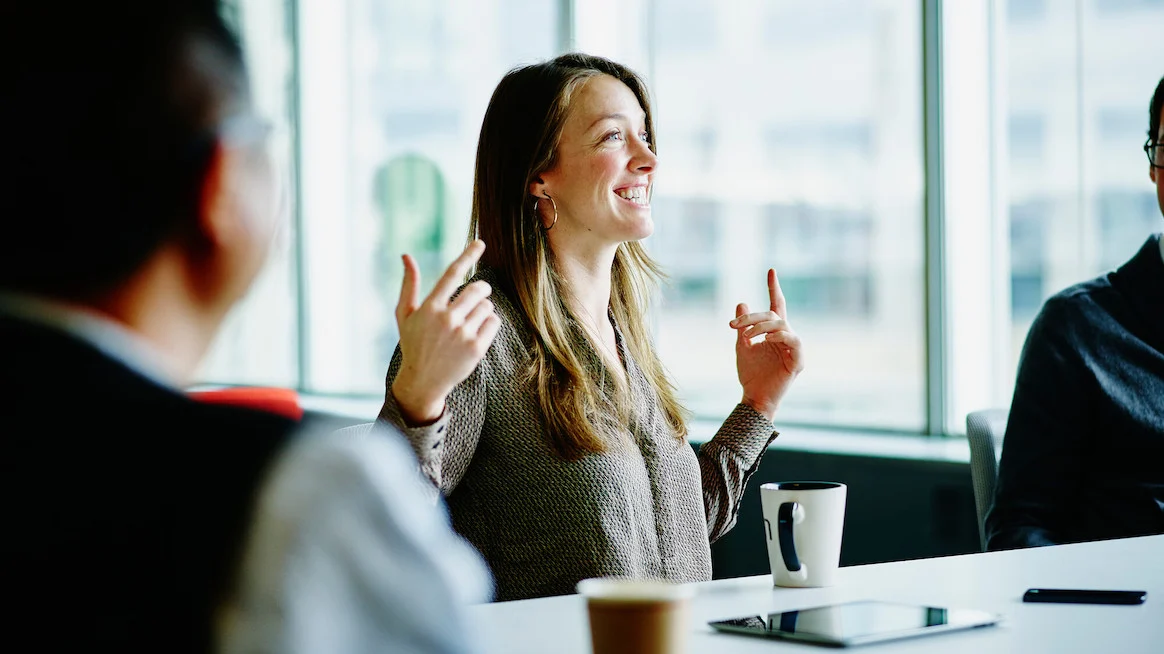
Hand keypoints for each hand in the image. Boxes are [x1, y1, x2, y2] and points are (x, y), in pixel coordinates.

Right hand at [391, 240, 500, 424]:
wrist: (423, 381)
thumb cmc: (413, 343)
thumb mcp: (404, 315)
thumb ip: (408, 284)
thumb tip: (406, 255)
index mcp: (430, 307)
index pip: (452, 274)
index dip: (467, 255)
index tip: (480, 243)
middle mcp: (447, 319)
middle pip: (477, 290)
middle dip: (482, 289)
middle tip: (480, 293)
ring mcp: (462, 334)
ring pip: (487, 306)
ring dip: (483, 308)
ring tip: (471, 319)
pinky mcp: (476, 348)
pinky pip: (494, 322)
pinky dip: (490, 322)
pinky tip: (477, 330)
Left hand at [730, 268, 804, 420]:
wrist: (754, 396)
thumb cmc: (750, 373)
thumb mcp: (742, 345)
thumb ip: (743, 326)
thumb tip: (741, 301)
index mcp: (774, 332)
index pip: (776, 305)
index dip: (774, 288)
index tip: (771, 270)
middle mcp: (786, 337)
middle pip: (774, 314)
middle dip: (753, 317)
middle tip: (734, 324)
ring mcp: (794, 348)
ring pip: (782, 325)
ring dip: (762, 327)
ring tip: (747, 336)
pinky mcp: (798, 360)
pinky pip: (793, 340)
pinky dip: (779, 337)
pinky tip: (766, 340)